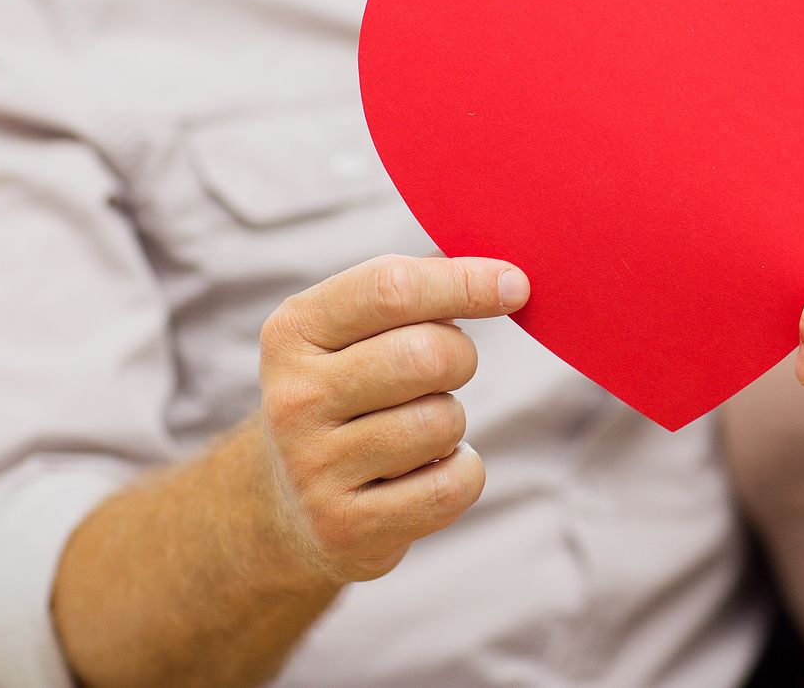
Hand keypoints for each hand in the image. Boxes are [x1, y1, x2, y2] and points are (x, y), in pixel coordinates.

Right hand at [257, 254, 529, 580]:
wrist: (288, 506)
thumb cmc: (348, 394)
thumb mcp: (352, 332)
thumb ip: (416, 291)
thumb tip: (505, 275)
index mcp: (294, 331)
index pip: (392, 288)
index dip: (466, 282)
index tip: (515, 285)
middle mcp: (294, 398)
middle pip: (425, 355)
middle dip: (461, 357)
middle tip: (449, 370)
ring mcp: (314, 468)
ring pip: (441, 422)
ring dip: (452, 422)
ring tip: (417, 428)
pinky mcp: (347, 527)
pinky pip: (451, 486)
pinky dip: (462, 473)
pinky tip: (427, 472)